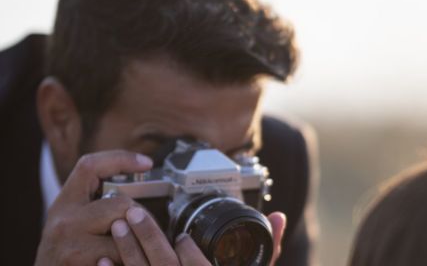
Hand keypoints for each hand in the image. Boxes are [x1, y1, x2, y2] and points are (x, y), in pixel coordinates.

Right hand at [34, 150, 153, 265]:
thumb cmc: (63, 259)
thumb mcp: (70, 227)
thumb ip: (95, 209)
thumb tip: (139, 200)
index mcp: (63, 206)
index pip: (89, 167)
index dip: (121, 158)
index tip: (146, 162)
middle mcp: (64, 223)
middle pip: (120, 204)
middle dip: (140, 218)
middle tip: (146, 231)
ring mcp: (72, 248)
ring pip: (126, 236)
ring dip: (138, 245)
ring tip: (141, 251)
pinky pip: (120, 260)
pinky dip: (129, 261)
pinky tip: (128, 262)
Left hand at [100, 208, 286, 265]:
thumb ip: (269, 250)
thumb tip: (280, 217)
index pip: (197, 262)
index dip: (187, 244)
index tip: (182, 232)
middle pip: (163, 265)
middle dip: (147, 235)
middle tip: (132, 211)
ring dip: (127, 251)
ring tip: (118, 226)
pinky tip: (100, 261)